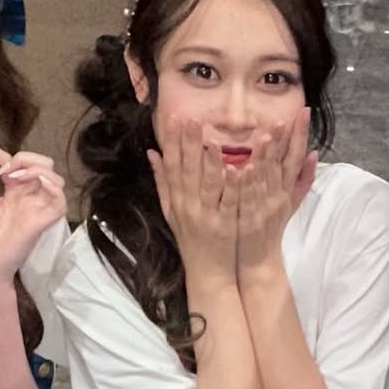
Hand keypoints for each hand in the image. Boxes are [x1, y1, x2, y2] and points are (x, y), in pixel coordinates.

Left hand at [0, 136, 66, 287]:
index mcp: (13, 191)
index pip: (11, 162)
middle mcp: (29, 196)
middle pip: (42, 163)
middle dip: (24, 157)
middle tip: (2, 168)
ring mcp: (38, 207)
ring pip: (54, 176)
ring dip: (34, 169)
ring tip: (12, 177)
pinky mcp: (44, 220)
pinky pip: (59, 199)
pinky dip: (50, 186)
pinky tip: (33, 184)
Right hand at [148, 118, 239, 283]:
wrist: (206, 270)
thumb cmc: (189, 237)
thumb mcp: (170, 209)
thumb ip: (162, 180)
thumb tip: (151, 152)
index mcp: (176, 198)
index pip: (172, 164)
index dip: (172, 140)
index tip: (174, 118)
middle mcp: (188, 205)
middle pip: (188, 170)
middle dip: (189, 143)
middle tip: (191, 118)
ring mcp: (207, 215)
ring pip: (209, 184)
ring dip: (211, 162)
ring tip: (213, 140)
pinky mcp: (225, 224)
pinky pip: (229, 202)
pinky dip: (232, 186)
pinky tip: (237, 169)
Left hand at [236, 106, 316, 278]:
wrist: (260, 260)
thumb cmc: (272, 228)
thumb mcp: (291, 202)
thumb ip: (303, 178)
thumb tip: (314, 154)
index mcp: (287, 188)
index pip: (296, 156)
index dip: (300, 133)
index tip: (303, 111)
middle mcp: (278, 195)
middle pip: (282, 163)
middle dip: (284, 138)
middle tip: (284, 116)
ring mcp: (263, 207)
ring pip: (264, 177)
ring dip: (264, 156)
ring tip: (263, 134)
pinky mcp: (248, 219)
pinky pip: (245, 198)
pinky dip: (243, 184)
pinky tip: (238, 169)